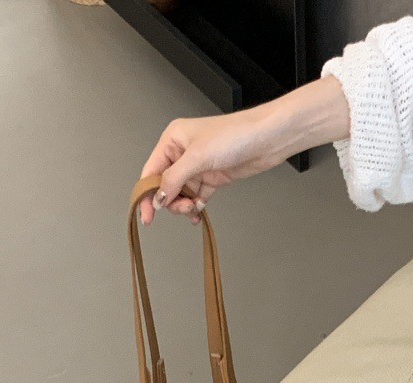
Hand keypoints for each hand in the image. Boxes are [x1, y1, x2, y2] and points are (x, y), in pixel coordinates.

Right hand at [137, 75, 349, 224]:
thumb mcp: (197, 157)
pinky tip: (198, 215)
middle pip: (165, 185)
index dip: (146, 194)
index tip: (146, 216)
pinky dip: (196, 207)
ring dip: (184, 205)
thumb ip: (174, 179)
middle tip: (183, 208)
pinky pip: (197, 196)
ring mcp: (198, 166)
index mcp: (172, 140)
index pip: (151, 171)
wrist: (265, 139)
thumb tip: (158, 197)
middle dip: (171, 200)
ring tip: (194, 209)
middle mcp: (182, 153)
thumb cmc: (234, 136)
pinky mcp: (213, 177)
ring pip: (181, 193)